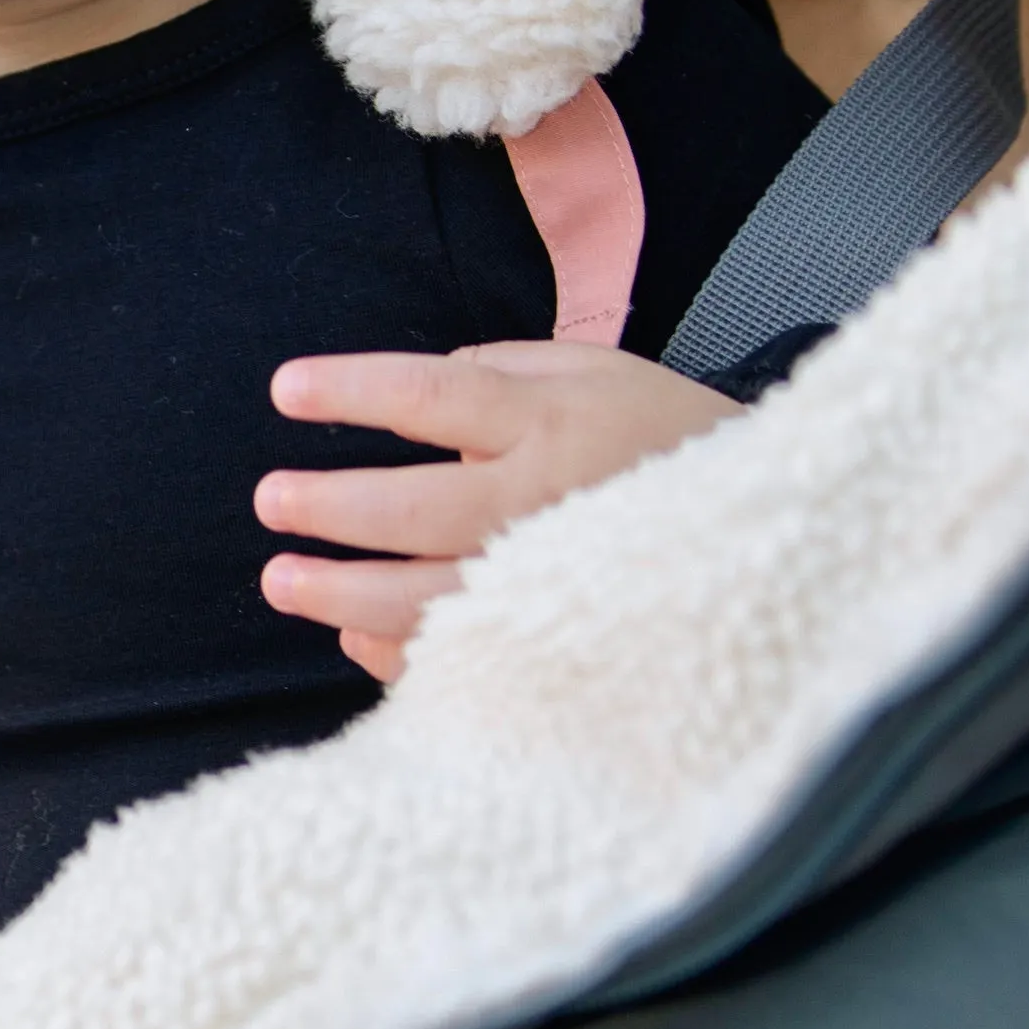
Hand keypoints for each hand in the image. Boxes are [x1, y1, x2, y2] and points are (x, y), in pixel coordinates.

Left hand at [255, 340, 737, 684]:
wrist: (757, 520)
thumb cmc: (652, 433)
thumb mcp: (589, 371)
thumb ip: (496, 371)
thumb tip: (407, 393)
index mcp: (549, 422)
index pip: (431, 398)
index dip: (352, 392)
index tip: (285, 390)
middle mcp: (543, 500)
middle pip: (415, 505)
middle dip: (331, 506)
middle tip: (272, 500)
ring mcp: (547, 580)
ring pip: (427, 598)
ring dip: (342, 593)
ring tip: (281, 581)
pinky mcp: (552, 639)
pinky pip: (461, 657)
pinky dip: (398, 651)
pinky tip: (351, 635)